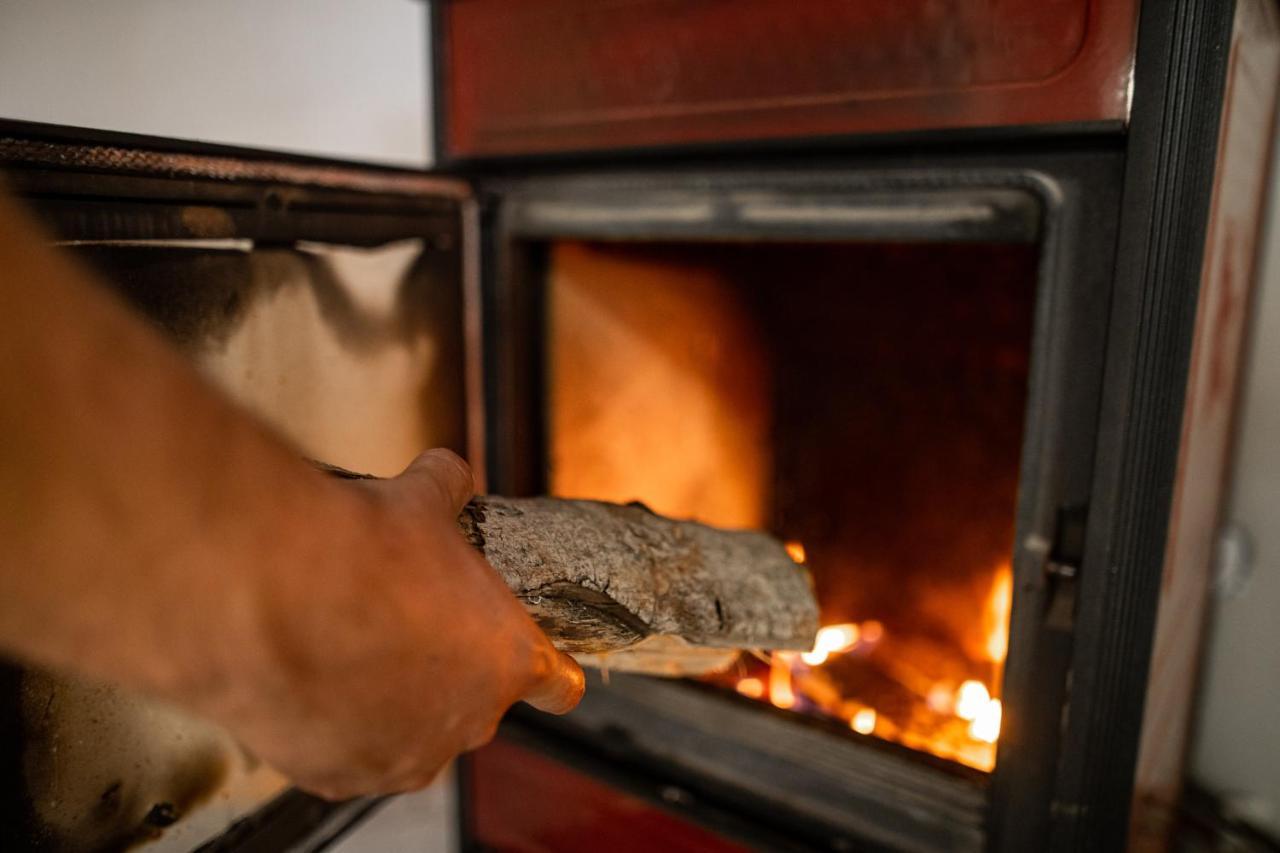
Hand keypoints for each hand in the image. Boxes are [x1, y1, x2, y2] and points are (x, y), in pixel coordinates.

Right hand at [208, 449, 583, 799]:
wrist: (273, 591)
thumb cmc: (364, 550)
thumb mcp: (419, 499)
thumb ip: (446, 489)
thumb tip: (447, 474)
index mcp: (508, 658)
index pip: (558, 685)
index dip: (550, 675)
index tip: (540, 669)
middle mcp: (466, 721)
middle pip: (474, 705)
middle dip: (445, 671)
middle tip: (401, 626)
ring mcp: (403, 756)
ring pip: (408, 735)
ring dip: (388, 704)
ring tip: (346, 650)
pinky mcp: (338, 777)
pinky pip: (345, 754)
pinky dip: (331, 726)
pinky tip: (307, 679)